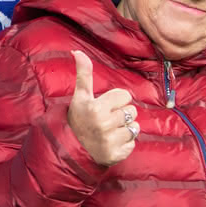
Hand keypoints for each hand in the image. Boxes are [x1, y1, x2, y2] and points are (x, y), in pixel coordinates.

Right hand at [67, 52, 137, 166]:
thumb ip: (83, 73)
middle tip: (106, 119)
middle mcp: (103, 125)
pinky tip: (112, 142)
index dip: (116, 100)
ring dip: (125, 129)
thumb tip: (77, 52)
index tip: (104, 106)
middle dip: (121, 114)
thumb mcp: (80, 96)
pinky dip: (125, 143)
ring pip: (134, 128)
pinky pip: (133, 144)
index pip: (125, 96)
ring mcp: (110, 141)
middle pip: (132, 111)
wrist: (71, 149)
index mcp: (96, 108)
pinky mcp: (116, 155)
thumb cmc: (78, 118)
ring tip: (110, 131)